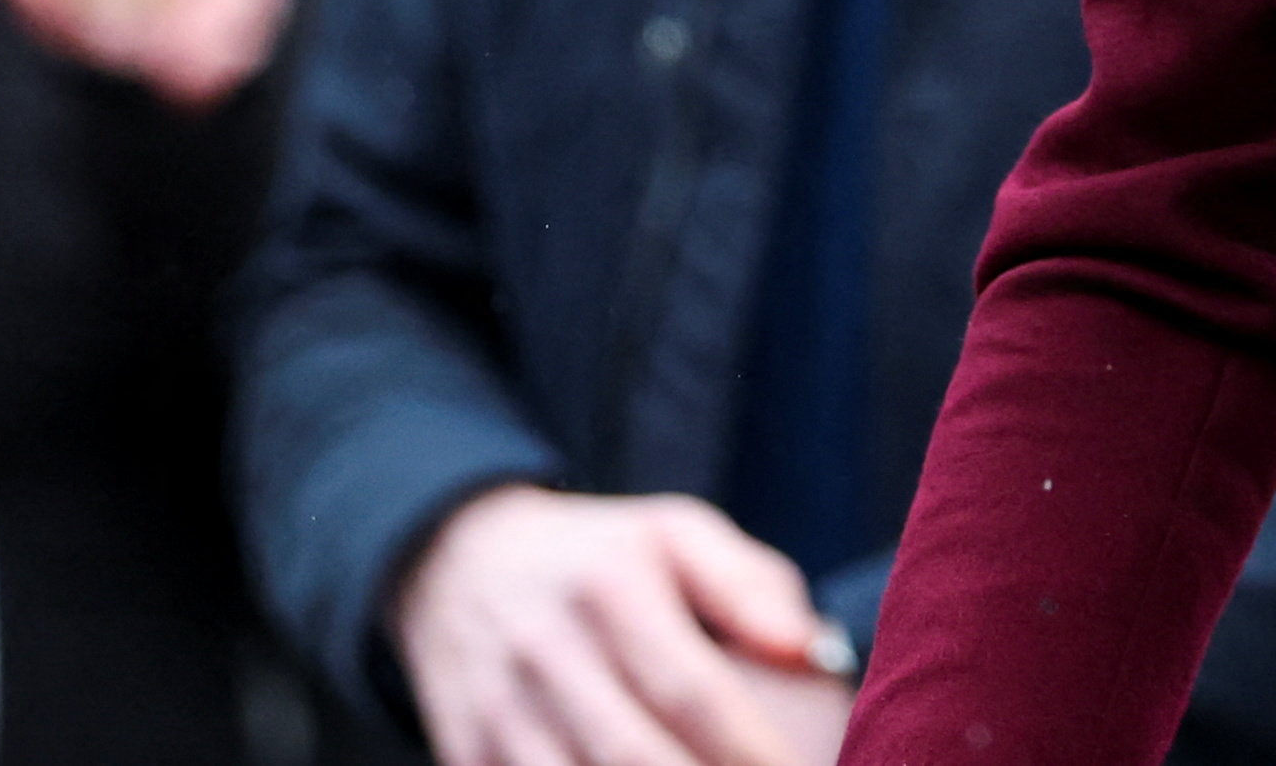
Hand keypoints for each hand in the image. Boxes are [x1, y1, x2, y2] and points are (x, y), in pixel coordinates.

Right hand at [396, 486, 855, 765]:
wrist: (454, 561)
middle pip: (632, 756)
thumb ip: (752, 587)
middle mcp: (546, 652)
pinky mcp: (469, 754)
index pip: (690, 689)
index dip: (751, 749)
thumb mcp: (675, 533)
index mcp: (610, 586)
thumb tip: (821, 655)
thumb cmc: (597, 554)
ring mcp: (498, 713)